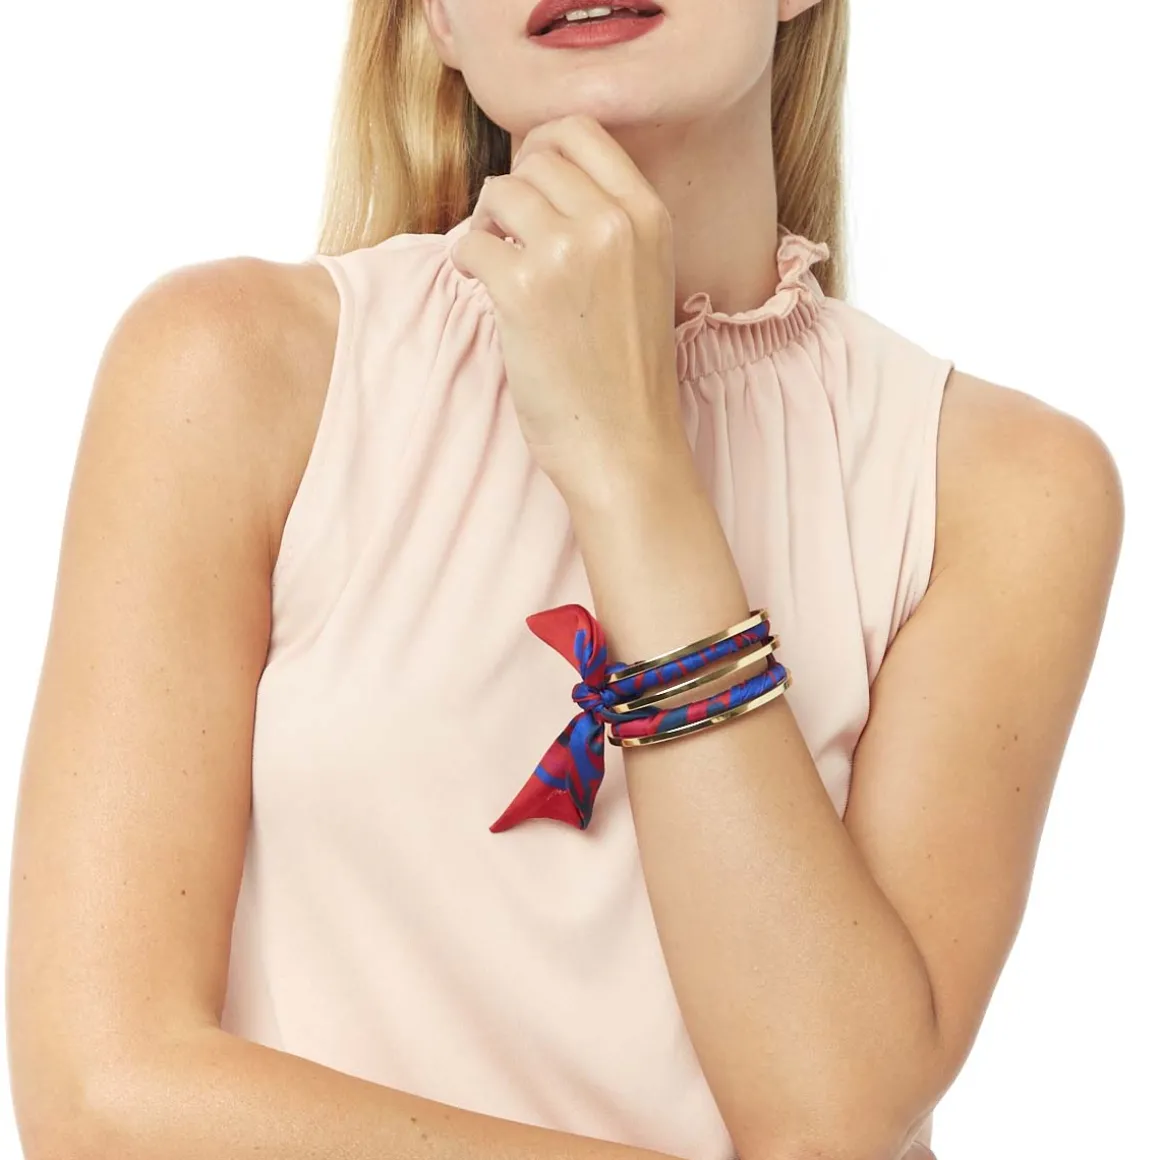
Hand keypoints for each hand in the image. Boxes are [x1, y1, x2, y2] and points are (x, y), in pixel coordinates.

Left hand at [449, 114, 689, 505]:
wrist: (624, 445)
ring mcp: (567, 254)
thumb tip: (538, 173)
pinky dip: (465, 261)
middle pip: (533, 159)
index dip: (540, 148)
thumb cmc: (626, 373)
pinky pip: (469, 242)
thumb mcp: (645, 278)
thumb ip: (610, 222)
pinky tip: (482, 288)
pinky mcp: (522, 291)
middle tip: (507, 236)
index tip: (529, 185)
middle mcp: (612, 224)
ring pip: (497, 192)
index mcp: (649, 216)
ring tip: (495, 264)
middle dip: (510, 193)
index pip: (580, 130)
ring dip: (485, 224)